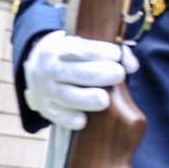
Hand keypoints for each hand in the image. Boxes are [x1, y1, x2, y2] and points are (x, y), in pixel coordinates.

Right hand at [23, 29, 138, 130]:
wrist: (37, 66)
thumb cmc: (72, 57)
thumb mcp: (84, 46)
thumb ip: (112, 52)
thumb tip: (132, 66)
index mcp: (60, 49)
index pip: (82, 49)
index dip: (102, 52)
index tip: (117, 55)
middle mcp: (50, 69)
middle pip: (74, 73)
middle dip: (98, 73)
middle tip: (118, 75)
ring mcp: (46, 90)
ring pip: (65, 96)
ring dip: (86, 99)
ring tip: (104, 101)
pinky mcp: (47, 109)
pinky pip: (58, 116)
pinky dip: (69, 119)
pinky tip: (82, 121)